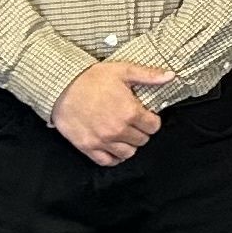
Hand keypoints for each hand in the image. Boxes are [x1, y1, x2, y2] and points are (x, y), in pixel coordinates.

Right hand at [53, 59, 173, 165]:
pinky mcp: (88, 146)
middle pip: (142, 140)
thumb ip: (148, 75)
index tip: (145, 116)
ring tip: (123, 134)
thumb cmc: (90, 78)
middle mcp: (118, 130)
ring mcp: (103, 141)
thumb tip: (171, 76)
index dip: (151, 120)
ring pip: (128, 153)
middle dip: (140, 131)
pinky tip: (113, 147)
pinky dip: (113, 157)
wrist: (61, 86)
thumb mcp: (122, 71)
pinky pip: (107, 161)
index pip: (154, 126)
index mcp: (130, 112)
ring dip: (129, 145)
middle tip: (133, 123)